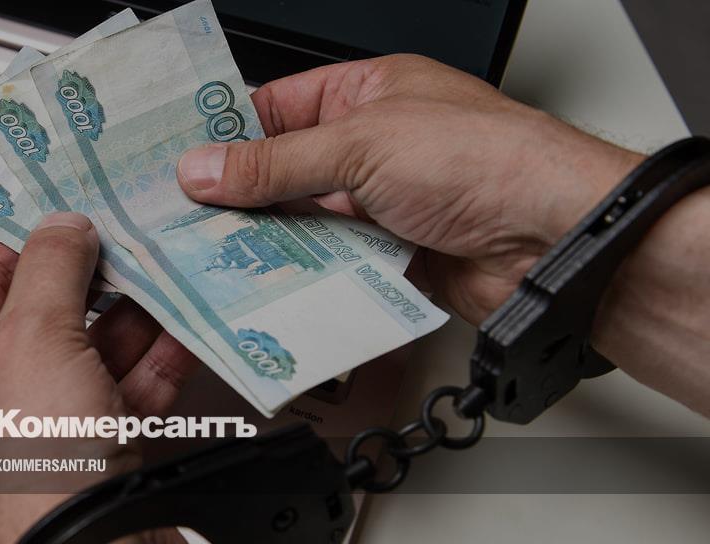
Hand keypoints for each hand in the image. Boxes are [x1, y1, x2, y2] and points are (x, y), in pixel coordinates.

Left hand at [0, 213, 196, 541]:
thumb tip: (63, 222)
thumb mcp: (32, 337)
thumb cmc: (31, 462)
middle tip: (132, 235)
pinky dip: (156, 360)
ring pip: (93, 354)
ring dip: (134, 316)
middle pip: (44, 317)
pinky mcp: (98, 453)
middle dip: (93, 281)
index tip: (72, 208)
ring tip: (168, 271)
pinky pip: (126, 392)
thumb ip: (51, 266)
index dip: (27, 243)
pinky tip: (186, 326)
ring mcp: (46, 432)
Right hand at [178, 54, 709, 417]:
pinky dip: (297, 272)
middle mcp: (371, 145)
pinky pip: (326, 261)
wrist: (551, 237)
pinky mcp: (387, 253)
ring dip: (264, 237)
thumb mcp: (362, 144)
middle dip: (238, 193)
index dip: (227, 132)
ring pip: (301, 220)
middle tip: (182, 215)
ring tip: (209, 252)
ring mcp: (379, 202)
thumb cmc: (482, 158)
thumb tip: (206, 168)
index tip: (179, 159)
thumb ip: (277, 163)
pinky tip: (262, 281)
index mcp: (367, 93)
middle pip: (284, 169)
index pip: (277, 106)